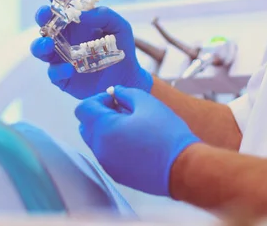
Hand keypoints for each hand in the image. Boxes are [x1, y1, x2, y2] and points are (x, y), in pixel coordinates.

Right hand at [30, 0, 152, 98]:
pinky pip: (53, 73)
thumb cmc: (121, 49)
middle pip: (45, 25)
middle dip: (42, 17)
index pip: (61, 7)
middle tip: (45, 14)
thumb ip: (104, 15)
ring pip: (40, 49)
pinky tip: (69, 69)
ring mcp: (61, 57)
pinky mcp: (62, 77)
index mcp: (76, 23)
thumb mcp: (119, 27)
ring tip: (48, 44)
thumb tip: (81, 14)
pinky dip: (58, 70)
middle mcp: (64, 38)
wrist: (127, 78)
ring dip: (40, 45)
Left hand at [75, 86, 199, 195]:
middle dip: (100, 114)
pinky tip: (136, 142)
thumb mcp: (146, 102)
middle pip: (86, 126)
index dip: (98, 99)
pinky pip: (107, 155)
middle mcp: (100, 149)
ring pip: (96, 141)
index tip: (115, 99)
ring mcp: (107, 164)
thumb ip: (125, 92)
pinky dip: (114, 146)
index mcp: (104, 128)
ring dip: (107, 130)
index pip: (83, 108)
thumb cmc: (167, 134)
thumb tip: (115, 92)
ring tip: (133, 126)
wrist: (183, 167)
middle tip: (123, 110)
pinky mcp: (117, 174)